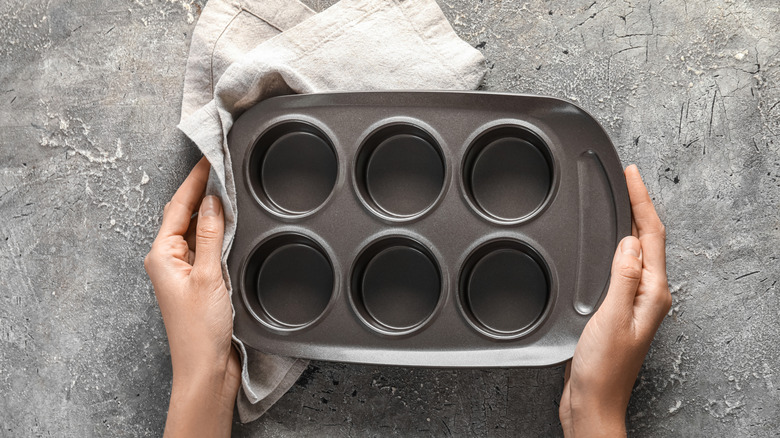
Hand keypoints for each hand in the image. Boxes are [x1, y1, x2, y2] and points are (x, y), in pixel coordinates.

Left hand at [144, 158, 239, 437]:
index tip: (208, 159)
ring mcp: (184, 272)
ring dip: (212, 213)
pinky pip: (207, 248)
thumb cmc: (200, 330)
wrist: (205, 367)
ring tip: (230, 191)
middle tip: (221, 169)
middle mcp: (169, 260)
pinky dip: (218, 234)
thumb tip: (213, 202)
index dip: (194, 181)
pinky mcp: (199, 282)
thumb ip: (211, 235)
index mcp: (162, 255)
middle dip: (202, 192)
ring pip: (197, 231)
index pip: (178, 206)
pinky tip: (232, 227)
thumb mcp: (209, 275)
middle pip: (184, 215)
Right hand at [559, 165, 671, 436]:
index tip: (631, 175)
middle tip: (626, 179)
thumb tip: (631, 241)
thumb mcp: (612, 318)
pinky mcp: (615, 309)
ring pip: (633, 251)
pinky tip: (603, 243)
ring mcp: (632, 302)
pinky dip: (612, 246)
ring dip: (627, 224)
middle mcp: (647, 295)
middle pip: (647, 239)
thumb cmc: (602, 369)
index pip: (651, 236)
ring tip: (618, 201)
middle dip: (638, 206)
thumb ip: (623, 278)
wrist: (591, 400)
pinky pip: (618, 267)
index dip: (642, 202)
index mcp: (652, 293)